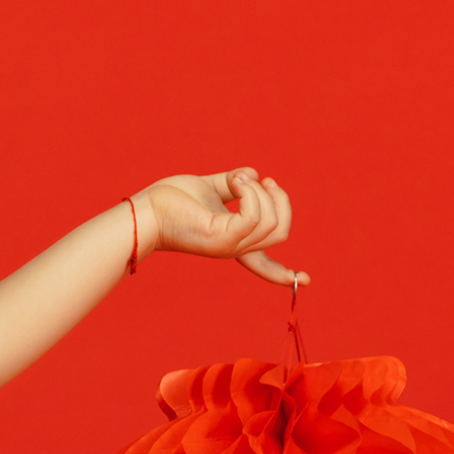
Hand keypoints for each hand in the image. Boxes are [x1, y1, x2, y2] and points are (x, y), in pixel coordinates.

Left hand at [135, 169, 307, 285]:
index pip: (264, 265)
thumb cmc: (171, 200)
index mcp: (234, 241)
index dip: (285, 273)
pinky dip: (252, 192)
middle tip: (255, 179)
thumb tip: (254, 172)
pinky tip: (237, 181)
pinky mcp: (220, 239)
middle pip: (281, 231)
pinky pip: (254, 217)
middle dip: (279, 198)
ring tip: (238, 178)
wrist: (147, 210)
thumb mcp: (210, 188)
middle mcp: (234, 248)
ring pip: (271, 222)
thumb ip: (234, 183)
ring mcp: (228, 246)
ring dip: (261, 190)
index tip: (306, 280)